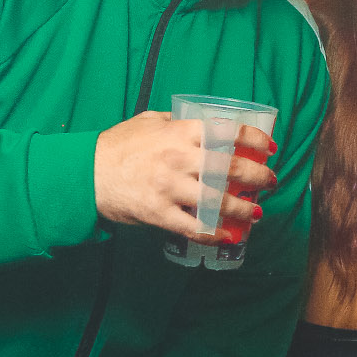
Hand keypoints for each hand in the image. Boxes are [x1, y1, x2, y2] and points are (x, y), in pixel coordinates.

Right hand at [92, 113, 275, 238]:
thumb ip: (178, 122)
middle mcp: (178, 158)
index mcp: (179, 132)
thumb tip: (205, 123)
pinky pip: (195, 227)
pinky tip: (228, 235)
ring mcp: (170, 188)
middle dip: (259, 177)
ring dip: (244, 209)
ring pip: (218, 201)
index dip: (254, 139)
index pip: (228, 132)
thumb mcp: (149, 121)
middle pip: (232, 168)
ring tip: (256, 212)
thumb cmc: (118, 146)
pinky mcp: (160, 213)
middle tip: (270, 182)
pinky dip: (215, 233)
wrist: (86, 174)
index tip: (268, 147)